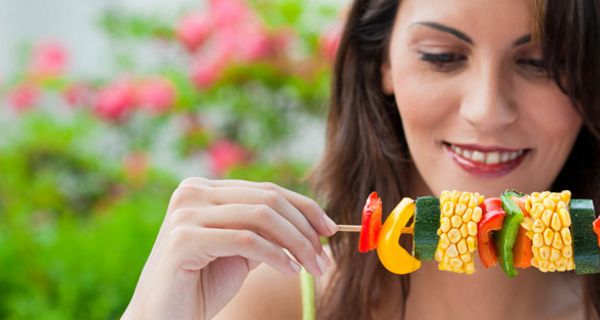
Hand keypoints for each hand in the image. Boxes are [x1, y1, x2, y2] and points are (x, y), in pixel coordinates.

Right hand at [122, 178, 336, 319]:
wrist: (162, 317)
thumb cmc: (201, 285)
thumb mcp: (240, 251)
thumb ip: (266, 232)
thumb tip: (312, 223)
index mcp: (204, 190)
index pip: (267, 190)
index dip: (304, 207)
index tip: (330, 229)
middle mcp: (193, 192)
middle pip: (268, 200)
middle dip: (305, 228)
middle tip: (324, 257)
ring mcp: (186, 213)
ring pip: (261, 217)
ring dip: (296, 243)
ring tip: (312, 267)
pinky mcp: (184, 238)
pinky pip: (246, 240)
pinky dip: (275, 255)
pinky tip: (289, 271)